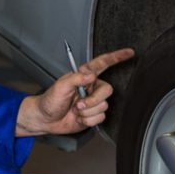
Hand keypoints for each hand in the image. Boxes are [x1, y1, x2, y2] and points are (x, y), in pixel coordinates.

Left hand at [16, 47, 134, 135]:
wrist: (45, 119)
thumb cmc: (50, 100)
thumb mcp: (60, 86)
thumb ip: (76, 78)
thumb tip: (91, 75)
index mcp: (84, 76)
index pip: (103, 63)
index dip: (117, 57)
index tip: (129, 52)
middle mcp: (91, 88)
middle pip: (107, 91)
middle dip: (93, 100)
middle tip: (79, 104)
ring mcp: (93, 102)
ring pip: (103, 106)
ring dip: (87, 112)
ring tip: (75, 110)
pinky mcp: (93, 115)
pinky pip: (99, 118)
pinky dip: (87, 120)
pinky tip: (78, 118)